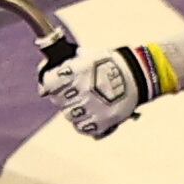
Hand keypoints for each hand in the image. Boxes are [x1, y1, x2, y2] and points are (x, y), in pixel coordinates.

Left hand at [40, 41, 171, 138]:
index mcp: (76, 71)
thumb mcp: (87, 55)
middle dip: (65, 96)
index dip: (50, 83)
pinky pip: (83, 127)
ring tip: (89, 101)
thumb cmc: (110, 63)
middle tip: (78, 91)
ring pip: (69, 115)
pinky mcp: (102, 121)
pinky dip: (86, 122)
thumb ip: (65, 64)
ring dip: (76, 110)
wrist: (139, 74)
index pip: (48, 82)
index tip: (54, 84)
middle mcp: (82, 90)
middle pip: (58, 100)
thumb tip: (44, 73)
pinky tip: (93, 113)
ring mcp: (91, 107)